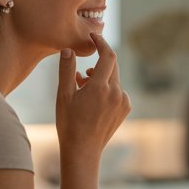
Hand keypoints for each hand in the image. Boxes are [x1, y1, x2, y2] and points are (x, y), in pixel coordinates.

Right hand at [56, 33, 130, 162]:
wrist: (83, 150)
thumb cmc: (69, 123)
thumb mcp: (63, 95)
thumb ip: (67, 70)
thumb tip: (68, 49)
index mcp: (100, 87)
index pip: (108, 55)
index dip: (101, 43)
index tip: (93, 37)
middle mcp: (116, 92)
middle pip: (111, 66)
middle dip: (97, 63)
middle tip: (80, 72)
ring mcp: (123, 101)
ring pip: (114, 79)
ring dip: (100, 77)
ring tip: (82, 88)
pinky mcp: (125, 109)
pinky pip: (118, 91)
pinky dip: (107, 89)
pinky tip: (93, 100)